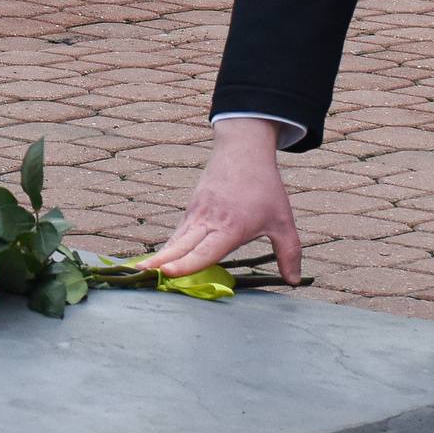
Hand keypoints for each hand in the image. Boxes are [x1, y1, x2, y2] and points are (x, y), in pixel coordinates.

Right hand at [142, 119, 301, 284]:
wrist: (243, 151)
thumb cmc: (264, 187)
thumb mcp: (283, 221)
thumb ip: (290, 253)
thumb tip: (294, 281)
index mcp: (230, 227)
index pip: (204, 251)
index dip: (185, 264)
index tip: (166, 273)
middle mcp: (208, 222)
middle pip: (179, 246)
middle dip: (159, 262)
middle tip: (139, 275)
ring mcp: (196, 214)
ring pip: (175, 239)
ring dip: (159, 255)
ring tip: (141, 270)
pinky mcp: (192, 209)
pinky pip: (178, 233)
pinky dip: (168, 247)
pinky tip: (160, 260)